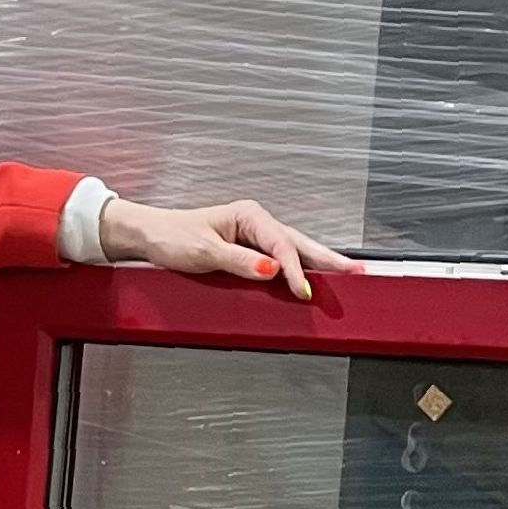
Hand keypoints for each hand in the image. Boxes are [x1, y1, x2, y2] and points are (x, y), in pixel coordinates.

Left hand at [101, 196, 363, 300]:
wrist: (149, 236)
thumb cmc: (172, 237)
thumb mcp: (204, 251)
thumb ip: (239, 261)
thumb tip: (271, 269)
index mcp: (249, 216)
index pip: (282, 245)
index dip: (296, 270)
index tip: (304, 292)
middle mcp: (255, 223)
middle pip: (300, 243)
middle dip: (329, 259)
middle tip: (358, 273)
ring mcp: (253, 237)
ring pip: (294, 251)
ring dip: (319, 264)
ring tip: (347, 275)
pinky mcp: (248, 251)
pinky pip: (280, 260)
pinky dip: (299, 269)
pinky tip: (312, 279)